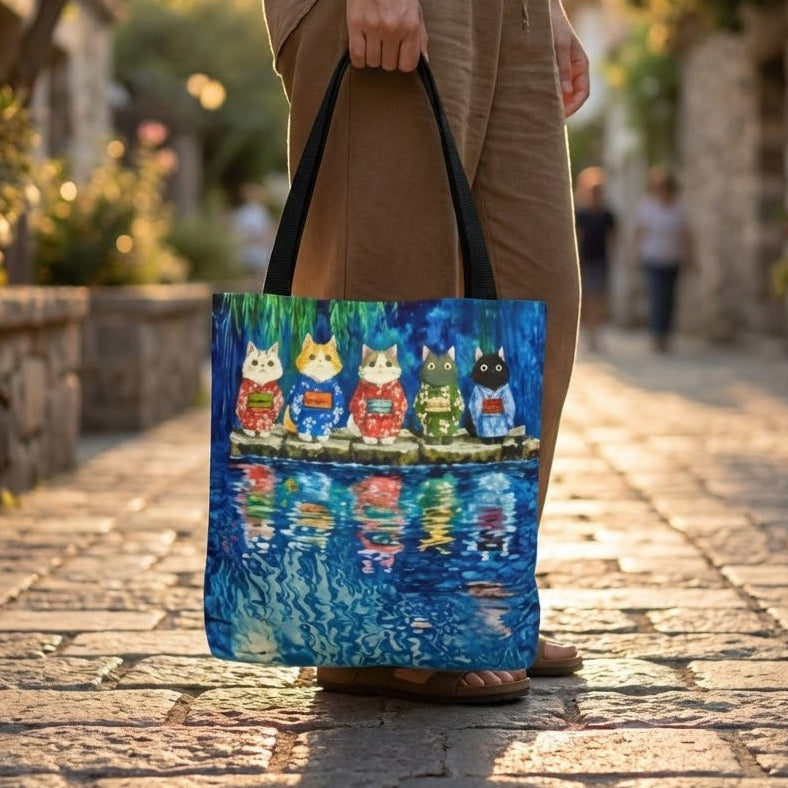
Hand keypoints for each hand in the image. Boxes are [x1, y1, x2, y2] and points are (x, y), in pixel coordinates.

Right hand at [346, 0, 427, 72]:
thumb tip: (424, 63)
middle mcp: (392, 28)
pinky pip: (357, 56)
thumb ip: (420, 40)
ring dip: (372, 57)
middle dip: (387, 58)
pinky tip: (362, 49)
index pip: (408, 65)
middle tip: (385, 44)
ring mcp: (373, 26)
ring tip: (373, 42)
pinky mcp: (355, 23)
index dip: (403, 63)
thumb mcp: (415, 14)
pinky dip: (359, 58)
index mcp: (410, 26)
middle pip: (389, 65)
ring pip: (372, 62)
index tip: (399, 56)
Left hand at [550, 0, 588, 117]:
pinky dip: (547, 97)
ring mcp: (563, 72)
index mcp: (581, 66)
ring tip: (541, 112)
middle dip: (563, 109)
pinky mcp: (551, 72)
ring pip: (562, 96)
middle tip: (547, 119)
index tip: (560, 116)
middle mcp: (573, 71)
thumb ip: (562, 68)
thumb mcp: (559, 47)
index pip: (583, 93)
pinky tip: (536, 102)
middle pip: (573, 98)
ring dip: (554, 104)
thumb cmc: (553, 26)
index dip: (574, 107)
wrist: (543, 15)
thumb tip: (564, 93)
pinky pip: (552, 89)